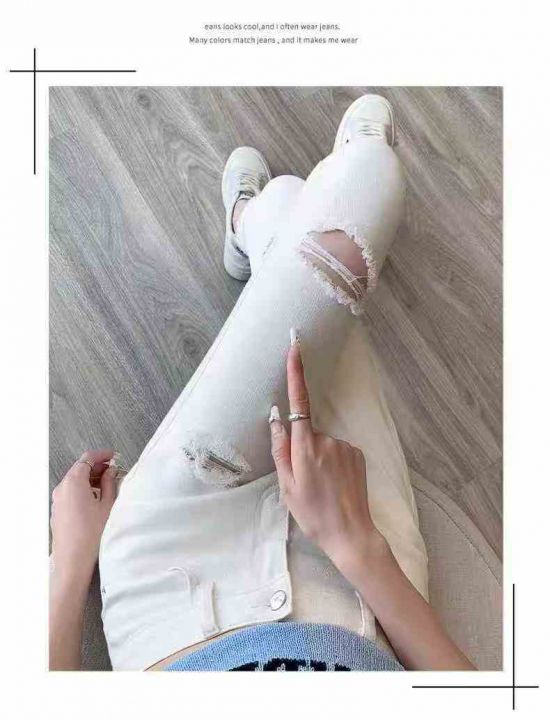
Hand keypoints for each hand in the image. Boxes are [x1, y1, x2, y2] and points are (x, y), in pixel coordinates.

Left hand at [50, 449, 116, 587]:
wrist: (72, 561)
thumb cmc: (92, 533)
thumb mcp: (107, 505)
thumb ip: (110, 483)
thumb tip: (111, 471)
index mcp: (73, 482)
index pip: (87, 458)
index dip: (103, 455)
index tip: (114, 456)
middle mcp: (62, 488)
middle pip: (80, 468)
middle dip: (97, 467)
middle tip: (114, 470)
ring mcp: (57, 500)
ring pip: (74, 481)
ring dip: (90, 479)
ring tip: (108, 485)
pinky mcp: (57, 511)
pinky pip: (70, 492)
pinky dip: (83, 489)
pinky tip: (95, 498)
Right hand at [269, 338, 389, 578]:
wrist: (351, 534)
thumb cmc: (313, 514)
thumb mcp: (286, 486)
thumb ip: (279, 448)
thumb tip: (275, 418)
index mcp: (305, 448)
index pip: (298, 401)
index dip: (295, 372)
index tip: (295, 346)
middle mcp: (327, 441)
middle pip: (306, 433)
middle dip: (302, 449)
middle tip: (305, 483)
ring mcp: (345, 446)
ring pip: (321, 443)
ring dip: (318, 459)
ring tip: (322, 488)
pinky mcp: (357, 453)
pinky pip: (337, 451)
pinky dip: (332, 463)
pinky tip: (335, 485)